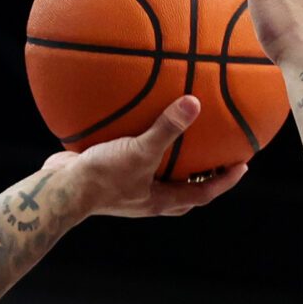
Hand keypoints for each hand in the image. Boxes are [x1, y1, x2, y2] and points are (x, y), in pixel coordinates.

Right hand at [44, 96, 248, 218]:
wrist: (59, 189)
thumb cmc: (101, 177)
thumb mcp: (139, 151)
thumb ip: (167, 128)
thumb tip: (195, 103)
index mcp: (161, 200)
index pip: (203, 193)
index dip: (225, 181)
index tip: (243, 166)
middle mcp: (147, 198)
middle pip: (185, 193)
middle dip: (203, 179)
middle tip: (219, 159)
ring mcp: (128, 189)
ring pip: (160, 179)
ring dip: (174, 165)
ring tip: (185, 142)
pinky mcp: (110, 175)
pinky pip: (134, 160)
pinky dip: (143, 146)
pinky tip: (140, 123)